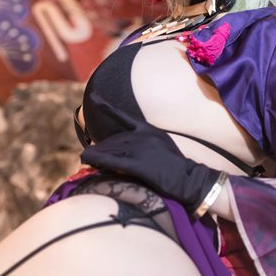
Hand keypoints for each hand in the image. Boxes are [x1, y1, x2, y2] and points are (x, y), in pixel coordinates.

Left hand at [81, 97, 220, 212]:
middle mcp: (143, 136)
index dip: (106, 106)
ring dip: (95, 154)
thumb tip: (125, 146)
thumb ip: (145, 142)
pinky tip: (85, 158)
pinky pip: (112, 161)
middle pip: (113, 139)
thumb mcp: (162, 145)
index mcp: (149, 130)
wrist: (191, 180)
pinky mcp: (138, 165)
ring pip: (110, 149)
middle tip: (88, 154)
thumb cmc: (178, 167)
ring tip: (83, 158)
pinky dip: (97, 159)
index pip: (123, 116)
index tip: (93, 96)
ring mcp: (140, 150)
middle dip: (100, 147)